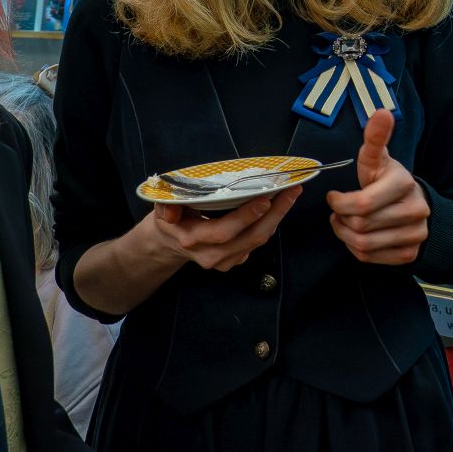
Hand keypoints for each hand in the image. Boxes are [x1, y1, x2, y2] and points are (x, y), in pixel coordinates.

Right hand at [138, 186, 301, 271]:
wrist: (168, 243)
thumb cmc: (170, 219)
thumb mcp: (161, 207)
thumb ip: (166, 205)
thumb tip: (171, 211)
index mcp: (193, 240)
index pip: (223, 232)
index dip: (245, 217)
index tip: (264, 199)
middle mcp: (211, 255)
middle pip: (249, 238)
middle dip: (274, 214)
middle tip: (291, 191)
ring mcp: (225, 261)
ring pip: (257, 241)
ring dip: (277, 217)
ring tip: (291, 194)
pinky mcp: (235, 260)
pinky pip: (257, 242)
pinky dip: (270, 223)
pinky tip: (279, 205)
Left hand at [326, 109, 429, 265]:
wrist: (416, 207)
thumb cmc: (388, 181)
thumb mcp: (378, 160)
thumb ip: (375, 139)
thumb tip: (381, 112)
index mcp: (403, 182)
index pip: (363, 203)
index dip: (340, 203)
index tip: (333, 197)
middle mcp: (415, 209)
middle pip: (360, 225)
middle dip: (341, 219)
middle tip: (338, 211)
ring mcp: (415, 234)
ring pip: (363, 244)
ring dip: (345, 235)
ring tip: (344, 223)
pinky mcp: (410, 253)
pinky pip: (370, 258)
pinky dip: (356, 249)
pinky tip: (357, 236)